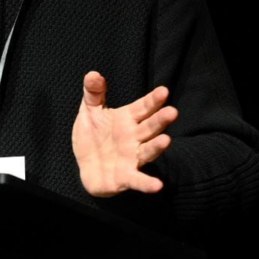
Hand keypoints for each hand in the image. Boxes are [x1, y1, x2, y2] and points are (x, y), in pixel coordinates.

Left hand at [71, 71, 177, 196]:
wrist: (86, 167)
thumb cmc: (93, 137)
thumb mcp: (89, 111)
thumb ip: (94, 93)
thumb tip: (93, 73)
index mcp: (127, 119)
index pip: (143, 107)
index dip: (153, 100)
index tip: (163, 91)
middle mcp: (134, 137)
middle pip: (150, 127)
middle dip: (160, 120)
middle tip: (172, 111)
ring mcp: (132, 157)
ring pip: (148, 150)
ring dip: (157, 146)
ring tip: (166, 140)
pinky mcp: (126, 177)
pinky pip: (138, 180)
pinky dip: (147, 183)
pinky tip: (157, 185)